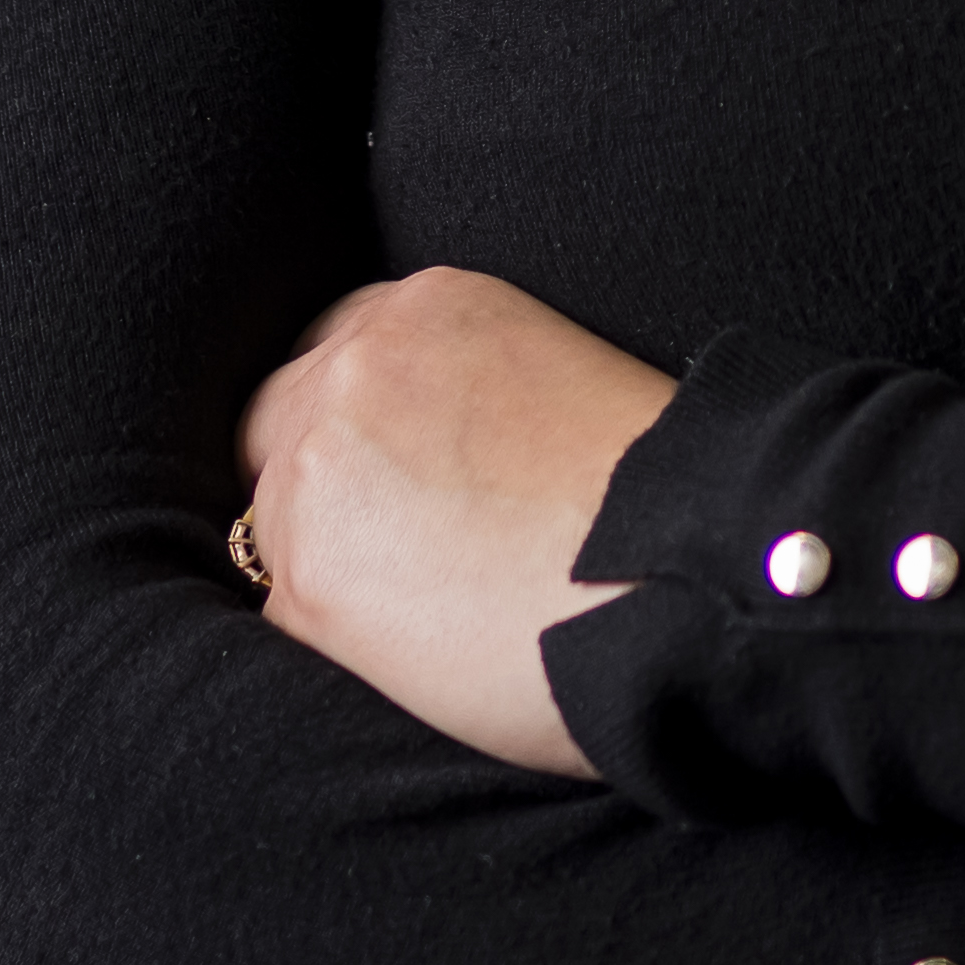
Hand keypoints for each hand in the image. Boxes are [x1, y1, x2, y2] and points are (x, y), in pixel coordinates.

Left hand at [238, 265, 673, 776]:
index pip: (339, 350)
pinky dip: (344, 646)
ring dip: (334, 570)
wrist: (688, 582)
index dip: (363, 421)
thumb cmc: (663, 503)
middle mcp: (356, 369)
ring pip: (277, 529)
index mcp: (429, 307)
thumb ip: (467, 398)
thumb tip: (428, 467)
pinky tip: (427, 658)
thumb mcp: (559, 382)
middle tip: (401, 552)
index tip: (394, 471)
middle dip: (324, 487)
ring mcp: (320, 470)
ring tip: (435, 616)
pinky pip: (291, 619)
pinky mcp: (312, 580)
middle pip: (279, 427)